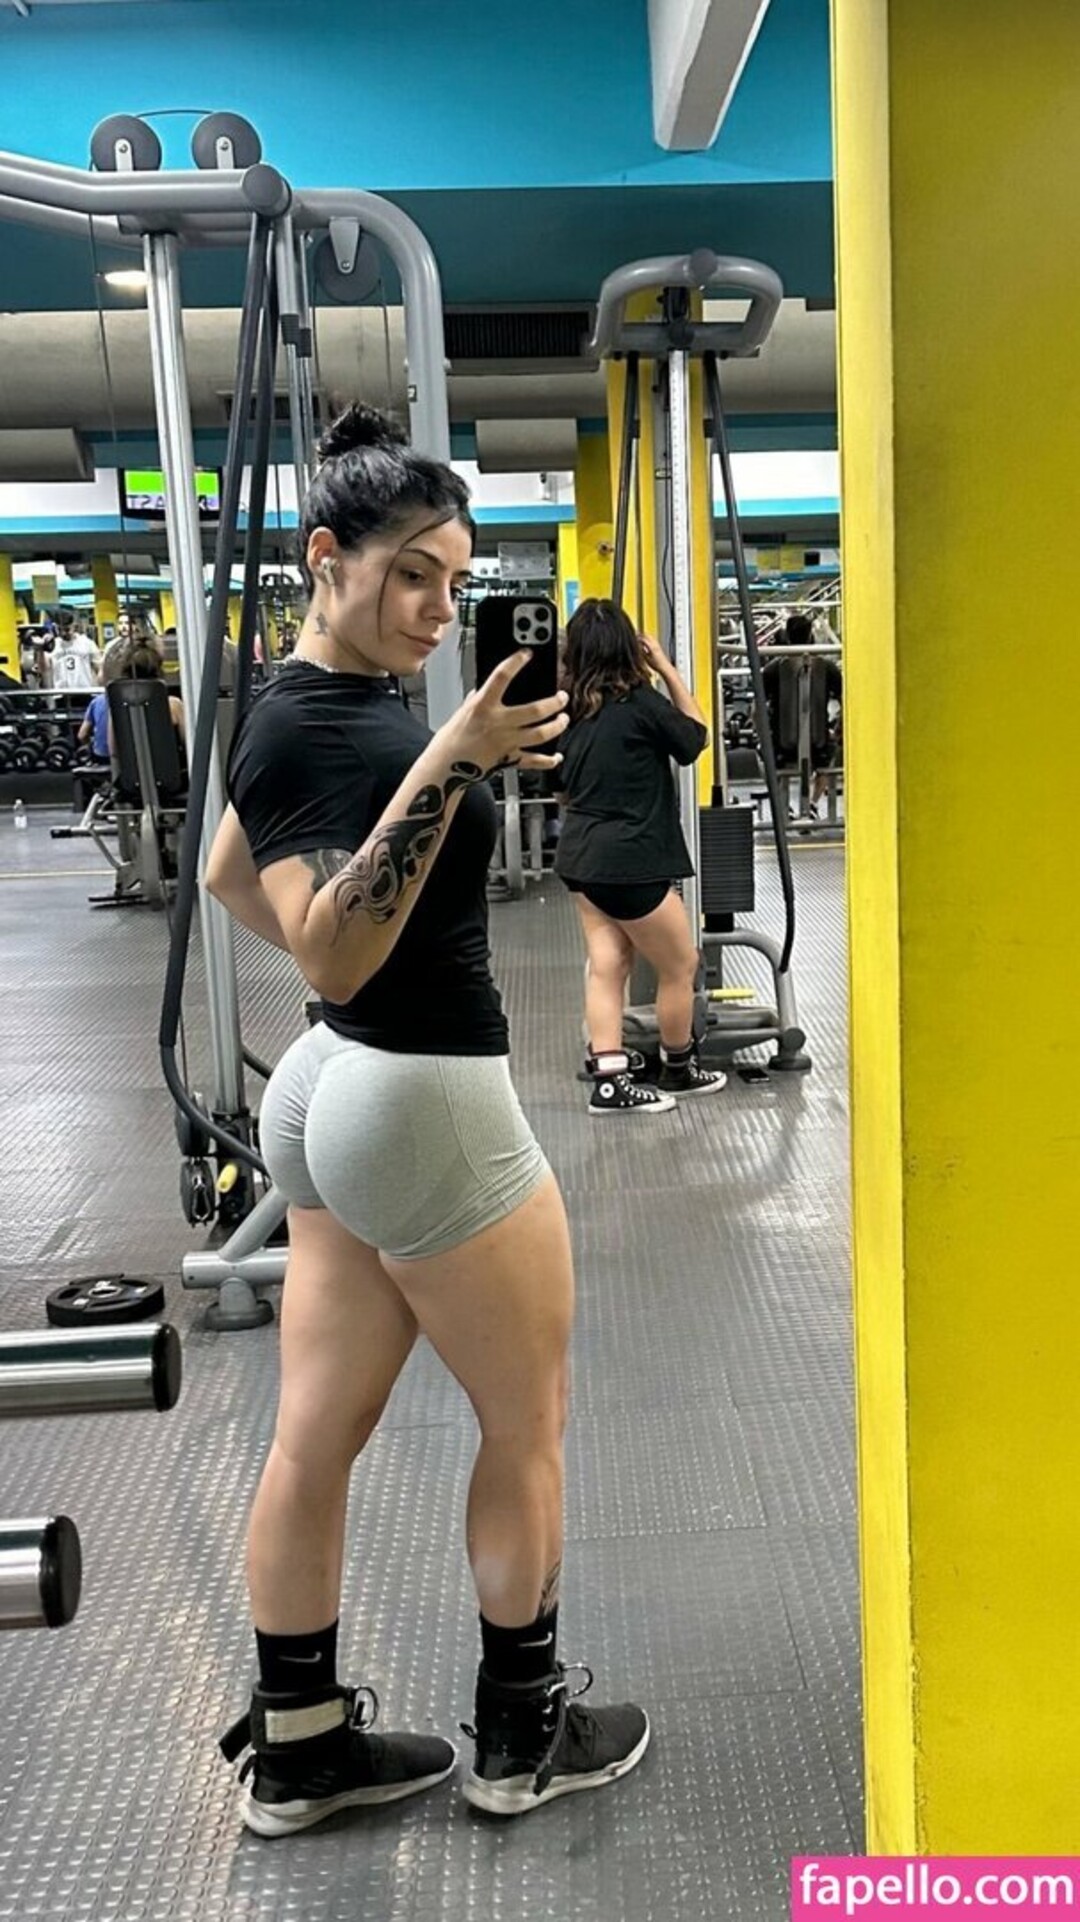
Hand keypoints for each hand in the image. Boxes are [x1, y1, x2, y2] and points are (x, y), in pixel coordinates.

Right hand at [439, 650, 569, 772]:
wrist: (445, 767)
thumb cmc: (450, 740)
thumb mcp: (462, 711)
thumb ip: (479, 699)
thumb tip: (488, 688)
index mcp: (483, 707)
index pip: (501, 677)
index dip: (515, 662)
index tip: (526, 654)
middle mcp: (498, 724)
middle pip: (535, 710)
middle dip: (554, 702)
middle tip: (562, 697)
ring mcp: (506, 742)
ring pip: (541, 734)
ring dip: (557, 726)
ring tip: (564, 719)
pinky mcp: (509, 760)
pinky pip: (534, 761)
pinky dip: (548, 760)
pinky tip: (556, 756)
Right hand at [640, 635, 670, 675]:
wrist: (665, 667)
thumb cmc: (655, 665)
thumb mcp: (647, 659)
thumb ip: (643, 652)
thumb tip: (639, 646)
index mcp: (652, 647)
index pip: (644, 640)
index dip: (639, 638)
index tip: (634, 638)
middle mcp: (655, 645)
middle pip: (648, 636)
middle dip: (642, 635)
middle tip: (637, 635)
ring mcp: (658, 645)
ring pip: (652, 637)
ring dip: (646, 636)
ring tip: (642, 636)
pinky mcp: (660, 647)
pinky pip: (654, 639)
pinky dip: (650, 638)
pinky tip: (648, 640)